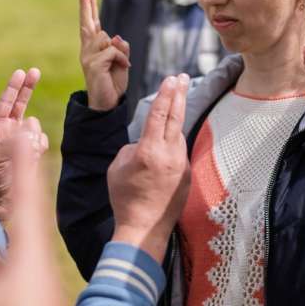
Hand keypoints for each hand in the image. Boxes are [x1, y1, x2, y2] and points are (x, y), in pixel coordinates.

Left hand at [0, 68, 47, 226]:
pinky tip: (33, 155)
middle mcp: (5, 133)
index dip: (12, 88)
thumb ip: (15, 140)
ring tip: (27, 152)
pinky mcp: (31, 152)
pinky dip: (39, 145)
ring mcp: (19, 142)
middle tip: (34, 71)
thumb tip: (33, 126)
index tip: (20, 72)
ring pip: (34, 127)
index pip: (3, 105)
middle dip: (26, 89)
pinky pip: (41, 141)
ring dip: (33, 135)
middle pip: (18, 105)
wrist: (2, 205)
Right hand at [77, 0, 129, 110]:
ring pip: (107, 38)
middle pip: (87, 23)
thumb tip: (116, 37)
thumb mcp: (122, 62)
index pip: (90, 23)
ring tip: (119, 65)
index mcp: (93, 48)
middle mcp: (87, 50)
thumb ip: (120, 48)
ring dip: (119, 51)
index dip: (88, 7)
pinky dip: (121, 59)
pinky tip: (122, 68)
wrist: (107, 105)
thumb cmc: (114, 83)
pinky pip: (113, 51)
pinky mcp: (93, 65)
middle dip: (85, 4)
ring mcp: (88, 57)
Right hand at [107, 74, 190, 263]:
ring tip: (178, 98)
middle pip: (176, 117)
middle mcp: (169, 155)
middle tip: (184, 77)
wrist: (144, 228)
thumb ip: (132, 148)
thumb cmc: (124, 198)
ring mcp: (180, 165)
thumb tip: (144, 142)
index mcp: (149, 151)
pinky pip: (179, 152)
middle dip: (180, 94)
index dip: (165, 94)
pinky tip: (168, 140)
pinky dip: (173, 142)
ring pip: (179, 134)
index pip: (159, 115)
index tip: (171, 79)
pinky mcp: (186, 175)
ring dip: (177, 116)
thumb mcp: (118, 167)